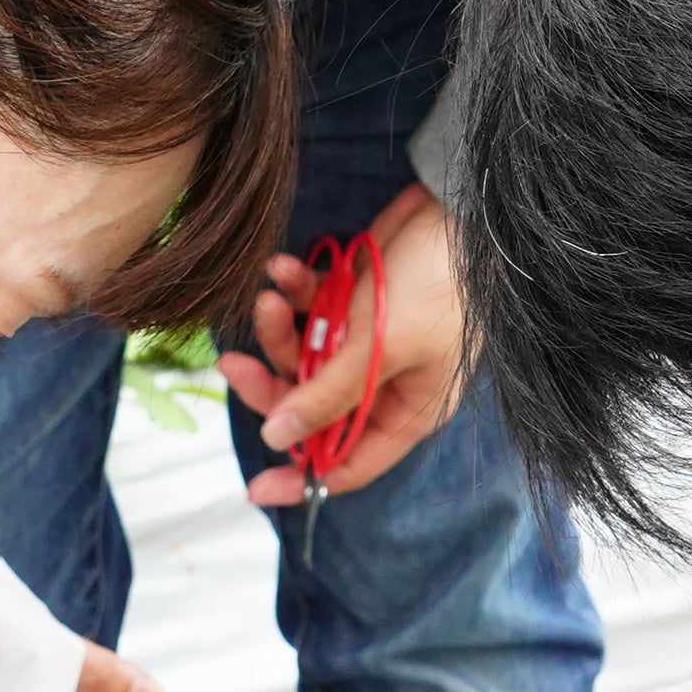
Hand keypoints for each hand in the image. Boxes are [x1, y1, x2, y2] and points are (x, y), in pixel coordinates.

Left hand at [222, 184, 468, 506]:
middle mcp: (382, 383)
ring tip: (268, 297)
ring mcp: (366, 341)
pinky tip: (283, 267)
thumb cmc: (441, 283)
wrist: (457, 204)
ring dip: (278, 329)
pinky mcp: (353, 300)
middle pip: (311, 408)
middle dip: (272, 386)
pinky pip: (310, 309)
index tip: (254, 487)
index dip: (301, 478)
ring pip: (302, 355)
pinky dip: (294, 291)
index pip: (347, 465)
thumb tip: (277, 438)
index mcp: (405, 412)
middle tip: (234, 364)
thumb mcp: (382, 347)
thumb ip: (326, 394)